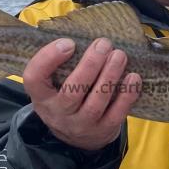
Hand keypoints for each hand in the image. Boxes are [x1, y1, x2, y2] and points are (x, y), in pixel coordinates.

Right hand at [22, 37, 141, 150]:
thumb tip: (79, 30)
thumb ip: (59, 65)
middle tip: (104, 44)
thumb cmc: (64, 99)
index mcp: (42, 97)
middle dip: (90, 65)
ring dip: (110, 76)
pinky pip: (116, 114)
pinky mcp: (103, 130)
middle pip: (72, 91)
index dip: (48, 58)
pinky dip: (127, 95)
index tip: (68, 43)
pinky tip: (133, 77)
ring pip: (96, 102)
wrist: (76, 138)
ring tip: (119, 55)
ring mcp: (81, 124)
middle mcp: (58, 113)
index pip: (34, 78)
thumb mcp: (51, 86)